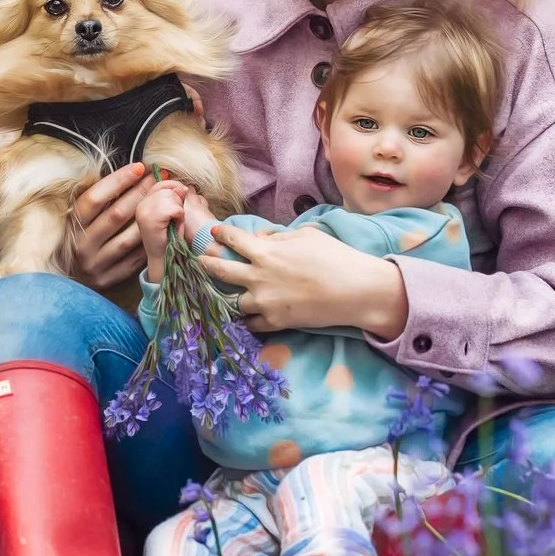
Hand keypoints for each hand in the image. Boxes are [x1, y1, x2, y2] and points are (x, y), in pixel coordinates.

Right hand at [68, 162, 154, 294]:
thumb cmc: (77, 237)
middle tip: (158, 178)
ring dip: (149, 219)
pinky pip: (132, 261)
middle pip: (116, 215)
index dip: (118, 180)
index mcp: (72, 224)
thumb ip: (97, 199)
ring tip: (163, 201)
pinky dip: (146, 245)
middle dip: (140, 193)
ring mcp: (94, 264)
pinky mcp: (106, 280)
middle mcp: (81, 245)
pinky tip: (160, 230)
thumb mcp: (78, 217)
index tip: (140, 167)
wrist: (66, 278)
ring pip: (127, 239)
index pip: (95, 198)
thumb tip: (128, 172)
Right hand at [135, 179, 191, 278]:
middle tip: (176, 217)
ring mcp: (143, 212)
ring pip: (171, 197)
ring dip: (179, 209)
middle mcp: (140, 205)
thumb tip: (183, 186)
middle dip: (178, 201)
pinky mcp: (150, 220)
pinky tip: (175, 224)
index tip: (181, 200)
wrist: (166, 258)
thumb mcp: (173, 212)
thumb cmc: (171, 236)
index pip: (161, 183)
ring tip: (175, 221)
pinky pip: (173, 208)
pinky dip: (179, 215)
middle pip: (167, 189)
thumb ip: (175, 196)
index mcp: (144, 202)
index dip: (175, 187)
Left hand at [202, 221, 410, 336]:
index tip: (216, 232)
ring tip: (220, 294)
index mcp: (265, 252)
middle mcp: (258, 277)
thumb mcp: (305, 236)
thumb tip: (262, 239)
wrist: (355, 290)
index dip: (222, 234)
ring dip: (226, 296)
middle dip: (207, 263)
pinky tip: (246, 316)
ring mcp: (264, 302)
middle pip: (221, 270)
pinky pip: (251, 323)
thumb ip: (278, 237)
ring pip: (232, 301)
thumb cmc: (335, 257)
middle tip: (199, 261)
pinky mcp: (275, 322)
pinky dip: (248, 318)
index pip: (233, 240)